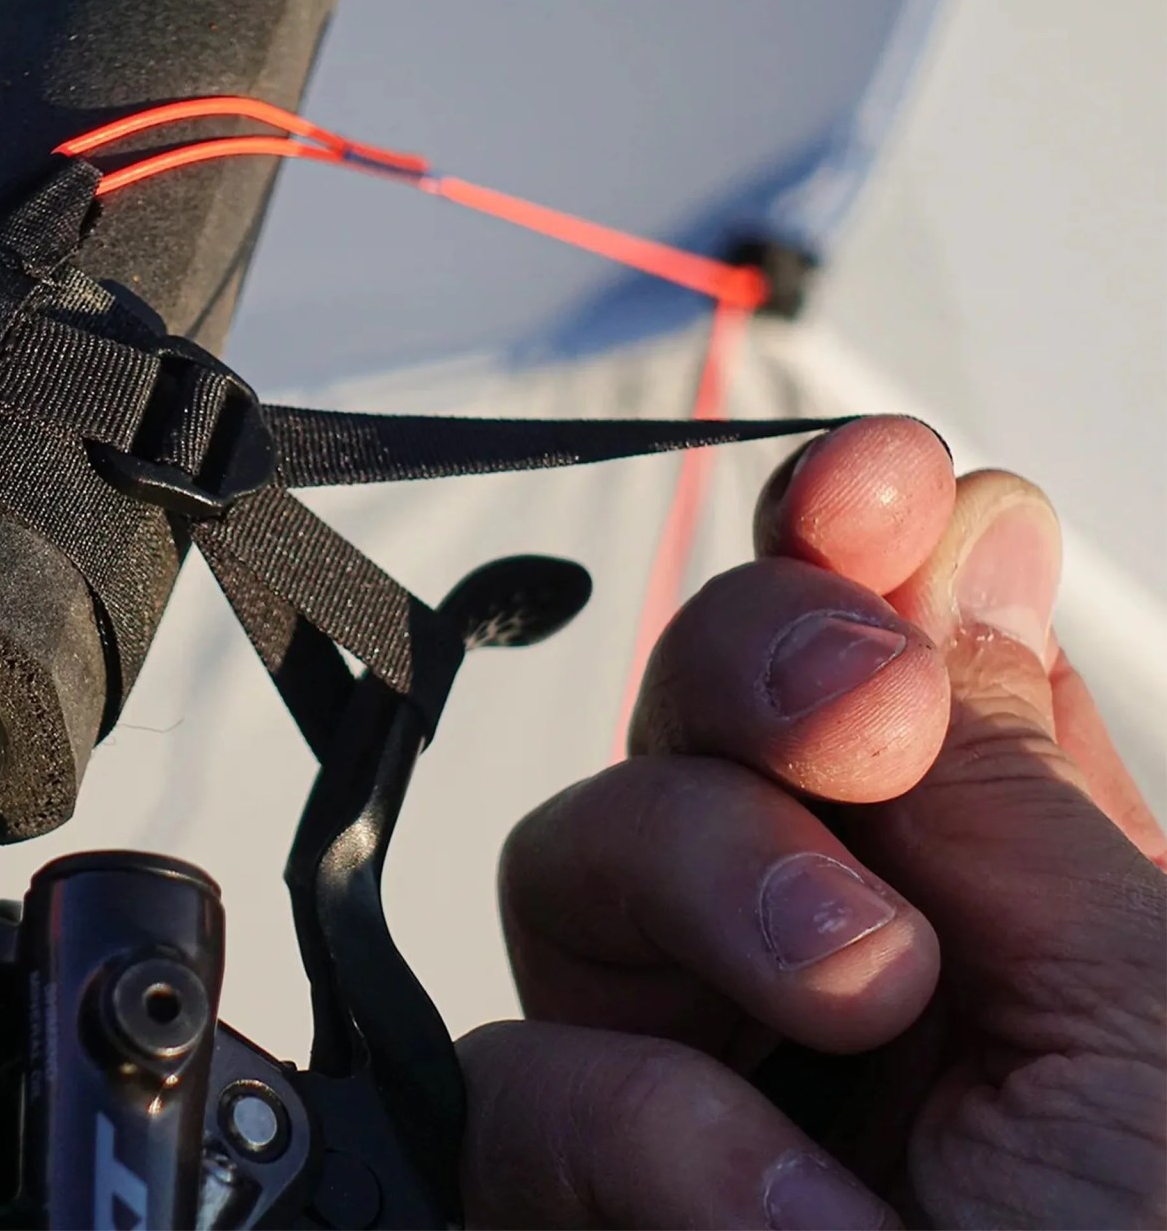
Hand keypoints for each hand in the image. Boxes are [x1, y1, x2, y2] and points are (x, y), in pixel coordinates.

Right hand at [459, 417, 1166, 1227]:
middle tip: (865, 731)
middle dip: (769, 668)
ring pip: (576, 858)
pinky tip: (795, 1229)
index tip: (880, 480)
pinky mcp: (574, 1188)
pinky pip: (529, 1078)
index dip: (854, 537)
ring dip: (719, 906)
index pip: (872, 650)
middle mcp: (812, 949)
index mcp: (980, 889)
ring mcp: (682, 1061)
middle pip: (689, 706)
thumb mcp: (1146, 1012)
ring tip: (862, 1027)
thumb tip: (953, 519)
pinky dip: (664, 1146)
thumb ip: (1014, 774)